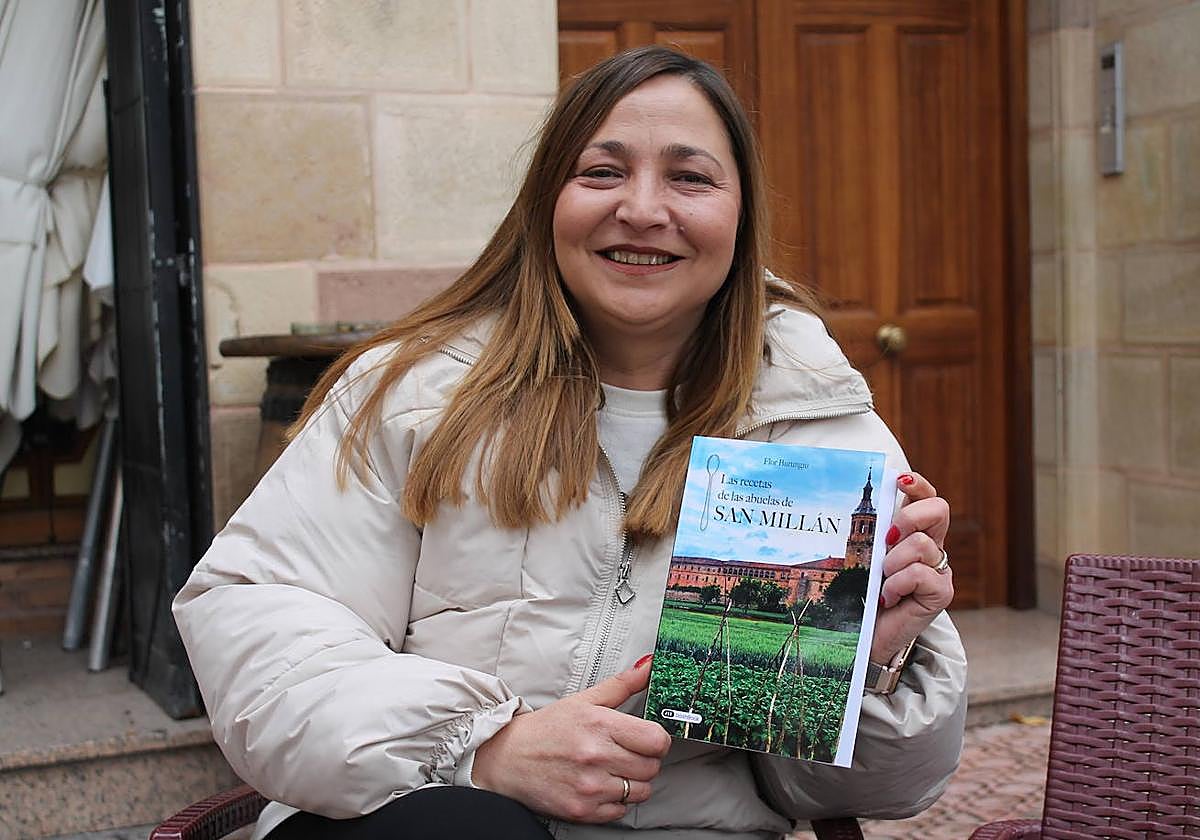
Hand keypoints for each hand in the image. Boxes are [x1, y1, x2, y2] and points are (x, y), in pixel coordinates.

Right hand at [472, 657, 671, 823]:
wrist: (506, 757)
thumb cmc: (545, 729)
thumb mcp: (583, 701)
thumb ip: (621, 684)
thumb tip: (648, 666)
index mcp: (599, 725)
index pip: (657, 740)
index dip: (657, 739)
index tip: (647, 738)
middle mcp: (596, 757)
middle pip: (652, 767)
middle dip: (644, 760)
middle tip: (625, 753)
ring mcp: (590, 787)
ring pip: (641, 791)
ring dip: (632, 782)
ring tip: (612, 769)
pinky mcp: (582, 811)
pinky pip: (621, 811)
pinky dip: (615, 801)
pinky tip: (600, 785)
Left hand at [871, 471, 953, 661]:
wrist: (866, 636)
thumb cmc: (863, 593)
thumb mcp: (864, 556)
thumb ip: (870, 533)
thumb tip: (859, 506)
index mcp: (915, 532)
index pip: (927, 498)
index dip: (917, 485)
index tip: (898, 479)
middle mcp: (932, 546)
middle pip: (939, 509)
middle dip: (909, 517)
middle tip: (887, 539)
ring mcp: (939, 569)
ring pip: (921, 544)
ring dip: (893, 562)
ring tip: (882, 580)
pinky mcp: (941, 592)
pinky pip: (920, 574)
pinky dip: (897, 584)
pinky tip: (888, 598)